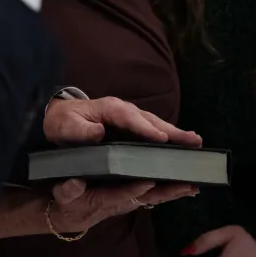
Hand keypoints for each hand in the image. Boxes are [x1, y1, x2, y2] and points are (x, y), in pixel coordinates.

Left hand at [44, 97, 202, 146]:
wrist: (59, 116)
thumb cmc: (62, 122)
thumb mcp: (65, 127)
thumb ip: (80, 131)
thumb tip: (98, 132)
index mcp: (109, 109)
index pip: (130, 118)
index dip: (145, 128)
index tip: (162, 139)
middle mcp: (124, 111)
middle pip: (150, 120)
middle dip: (172, 131)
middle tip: (194, 141)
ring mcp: (130, 118)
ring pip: (155, 126)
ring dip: (175, 135)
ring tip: (196, 143)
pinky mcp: (132, 127)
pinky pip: (152, 132)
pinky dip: (168, 139)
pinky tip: (182, 147)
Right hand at [49, 178, 195, 235]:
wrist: (71, 217)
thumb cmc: (66, 203)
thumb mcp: (61, 196)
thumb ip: (67, 190)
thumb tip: (75, 182)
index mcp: (103, 199)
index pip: (121, 194)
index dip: (135, 188)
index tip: (150, 180)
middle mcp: (121, 202)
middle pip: (147, 198)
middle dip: (168, 192)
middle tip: (188, 185)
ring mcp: (128, 201)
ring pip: (155, 197)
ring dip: (174, 192)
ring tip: (194, 185)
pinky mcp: (131, 198)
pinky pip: (154, 195)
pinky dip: (170, 191)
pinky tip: (185, 186)